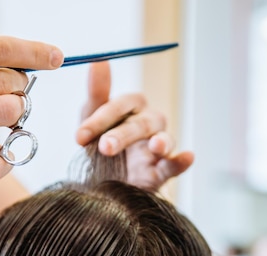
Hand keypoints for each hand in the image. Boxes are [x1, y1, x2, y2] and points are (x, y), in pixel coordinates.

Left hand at [75, 62, 193, 190]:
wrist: (98, 184)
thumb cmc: (98, 146)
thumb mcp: (90, 121)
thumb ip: (96, 93)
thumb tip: (98, 60)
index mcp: (131, 109)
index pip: (122, 104)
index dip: (101, 119)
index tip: (79, 137)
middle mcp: (147, 125)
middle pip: (142, 123)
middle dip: (123, 135)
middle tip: (104, 147)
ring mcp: (156, 149)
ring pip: (164, 140)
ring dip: (160, 142)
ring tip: (155, 146)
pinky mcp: (160, 172)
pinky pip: (175, 165)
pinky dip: (182, 160)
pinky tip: (188, 156)